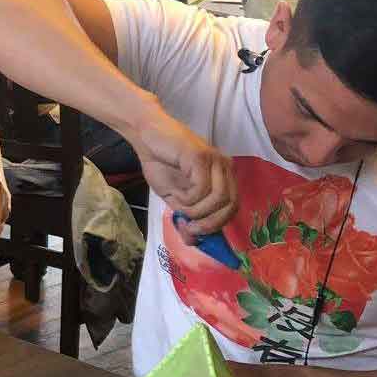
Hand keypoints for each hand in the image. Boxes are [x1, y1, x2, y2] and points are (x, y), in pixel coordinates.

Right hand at [130, 111, 235, 236]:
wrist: (144, 135)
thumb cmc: (159, 162)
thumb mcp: (174, 196)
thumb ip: (186, 215)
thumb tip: (192, 241)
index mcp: (222, 175)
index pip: (232, 207)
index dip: (216, 225)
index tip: (193, 232)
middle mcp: (224, 167)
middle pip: (231, 205)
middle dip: (209, 223)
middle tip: (189, 228)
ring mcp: (214, 161)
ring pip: (218, 199)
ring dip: (197, 211)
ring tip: (180, 208)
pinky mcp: (200, 157)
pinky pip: (202, 188)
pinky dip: (188, 198)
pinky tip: (176, 194)